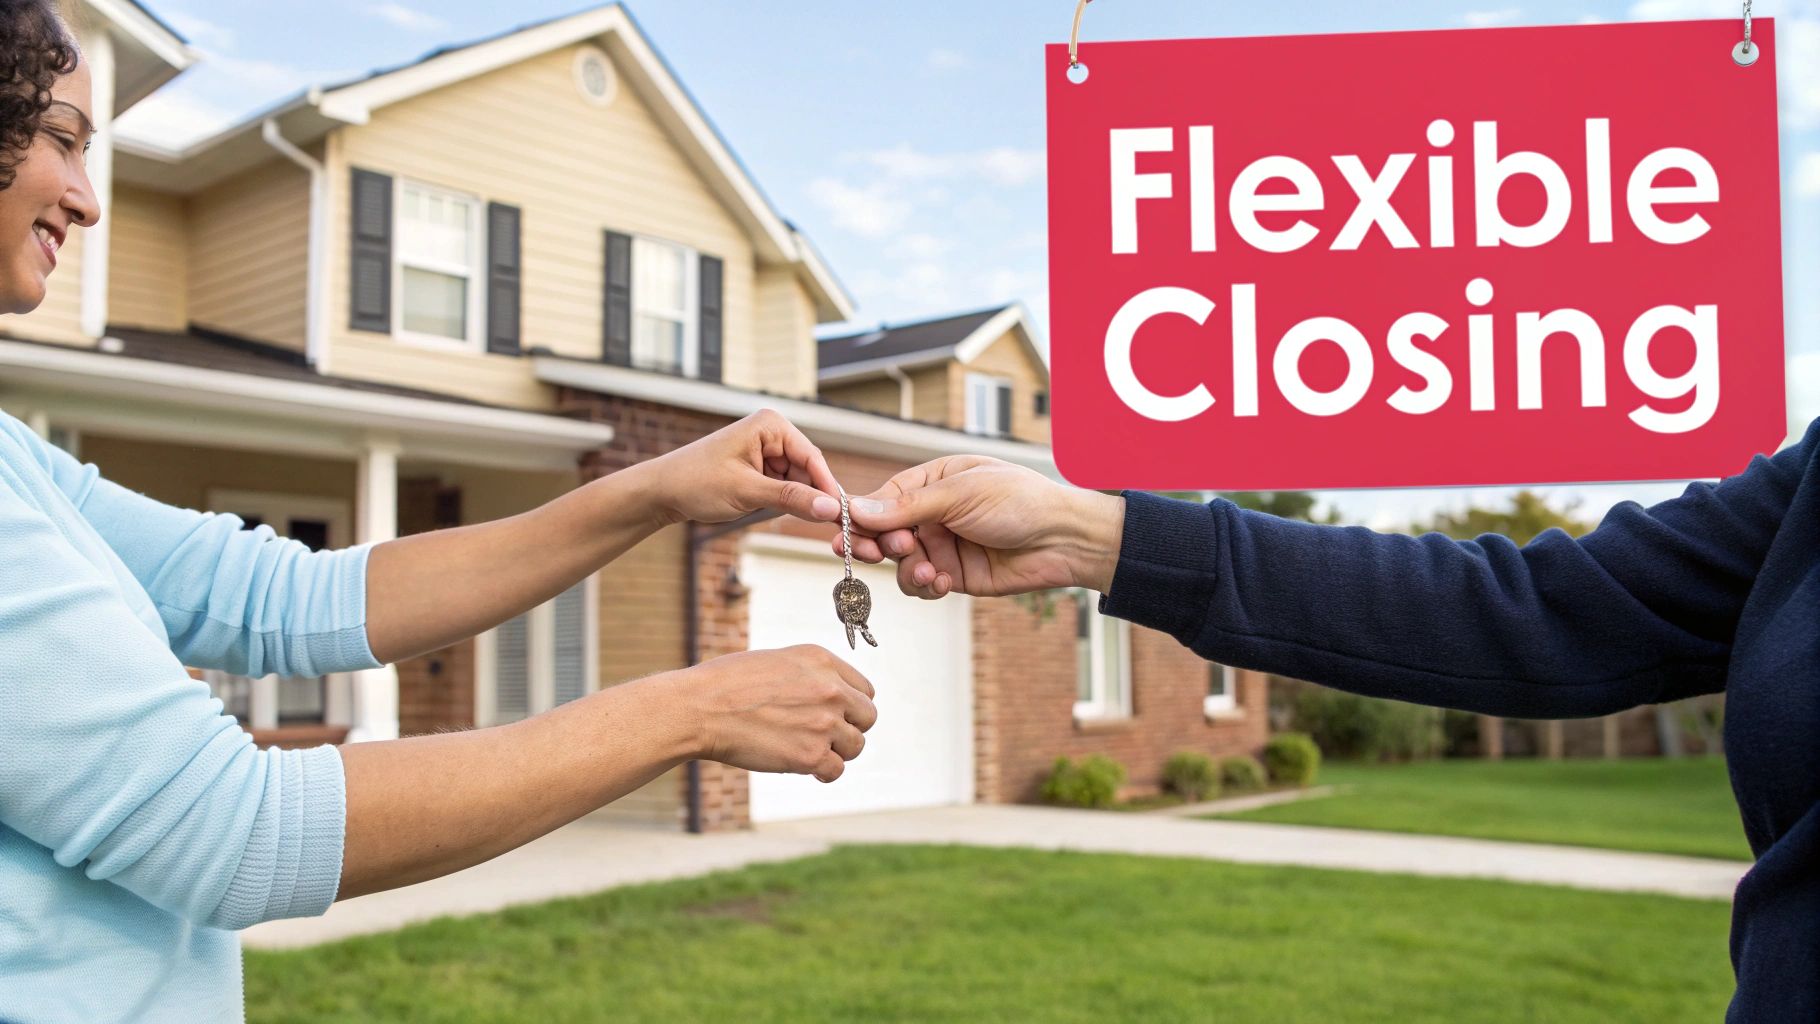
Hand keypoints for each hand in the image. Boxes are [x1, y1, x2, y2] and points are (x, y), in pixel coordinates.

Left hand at [641, 409, 842, 526]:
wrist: (661, 491)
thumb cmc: (696, 482)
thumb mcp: (747, 492)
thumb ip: (791, 498)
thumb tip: (830, 509)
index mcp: (771, 425)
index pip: (813, 457)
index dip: (828, 488)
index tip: (843, 516)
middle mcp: (771, 432)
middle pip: (808, 470)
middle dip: (812, 496)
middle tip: (826, 527)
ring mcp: (765, 450)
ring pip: (797, 481)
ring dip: (796, 501)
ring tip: (788, 519)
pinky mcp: (758, 467)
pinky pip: (783, 486)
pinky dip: (783, 502)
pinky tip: (774, 513)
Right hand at [680, 645, 877, 782]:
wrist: (700, 708)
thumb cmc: (727, 683)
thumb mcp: (777, 661)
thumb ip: (810, 675)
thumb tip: (830, 697)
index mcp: (822, 660)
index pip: (865, 689)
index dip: (851, 705)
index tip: (835, 715)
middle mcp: (831, 689)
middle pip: (868, 717)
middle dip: (850, 728)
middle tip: (825, 736)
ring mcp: (824, 723)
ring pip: (856, 746)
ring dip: (837, 752)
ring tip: (811, 750)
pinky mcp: (811, 755)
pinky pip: (836, 770)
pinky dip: (824, 773)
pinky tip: (808, 769)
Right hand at [831, 455, 1125, 598]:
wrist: (1064, 538)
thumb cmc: (1019, 500)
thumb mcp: (960, 494)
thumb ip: (906, 506)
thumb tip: (856, 509)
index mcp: (931, 482)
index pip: (880, 500)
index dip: (859, 518)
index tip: (840, 533)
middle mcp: (932, 514)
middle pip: (883, 534)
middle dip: (878, 546)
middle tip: (878, 553)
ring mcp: (943, 546)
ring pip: (900, 565)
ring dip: (907, 570)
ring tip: (929, 570)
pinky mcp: (956, 575)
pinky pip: (924, 586)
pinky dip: (927, 587)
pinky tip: (944, 582)